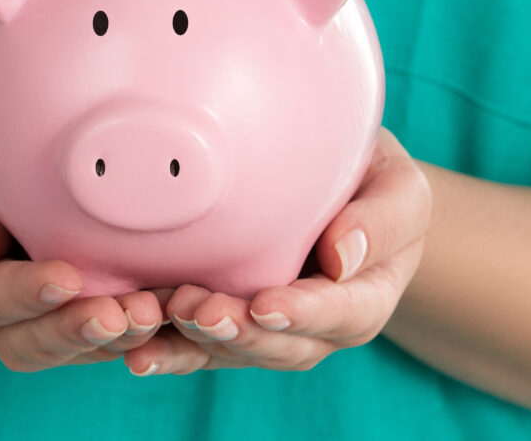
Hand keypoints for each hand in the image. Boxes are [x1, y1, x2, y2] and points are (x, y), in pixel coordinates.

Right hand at [0, 145, 164, 371]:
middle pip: (33, 343)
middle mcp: (3, 325)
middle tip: (116, 314)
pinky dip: (143, 334)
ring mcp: (46, 332)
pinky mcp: (87, 329)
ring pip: (79, 351)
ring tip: (151, 314)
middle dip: (76, 329)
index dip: (26, 293)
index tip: (65, 277)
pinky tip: (173, 313)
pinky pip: (113, 342)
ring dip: (118, 338)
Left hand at [122, 129, 429, 374]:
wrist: (340, 181)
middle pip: (279, 346)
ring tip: (156, 321)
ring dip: (192, 343)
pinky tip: (132, 345)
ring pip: (231, 352)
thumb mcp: (398, 186)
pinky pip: (195, 343)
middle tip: (200, 310)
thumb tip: (344, 255)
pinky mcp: (225, 320)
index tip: (268, 304)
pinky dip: (165, 346)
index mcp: (364, 297)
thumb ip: (382, 218)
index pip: (341, 313)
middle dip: (238, 333)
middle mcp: (315, 327)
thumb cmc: (374, 179)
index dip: (303, 314)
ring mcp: (266, 328)